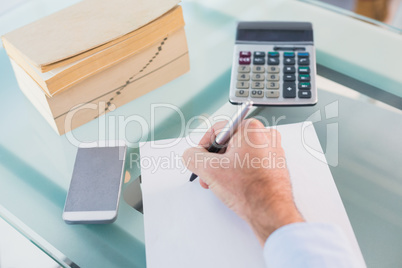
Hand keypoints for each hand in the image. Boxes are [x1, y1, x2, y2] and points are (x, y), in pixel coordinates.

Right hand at [182, 119, 303, 245]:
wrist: (272, 212)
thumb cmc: (251, 191)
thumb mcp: (210, 171)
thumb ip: (193, 157)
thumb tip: (191, 154)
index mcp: (251, 129)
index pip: (217, 130)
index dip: (203, 146)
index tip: (199, 158)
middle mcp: (265, 135)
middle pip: (228, 142)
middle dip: (215, 160)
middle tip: (208, 175)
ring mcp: (272, 150)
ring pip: (239, 153)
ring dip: (226, 167)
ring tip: (221, 183)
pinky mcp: (275, 164)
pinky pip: (251, 162)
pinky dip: (240, 171)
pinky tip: (235, 186)